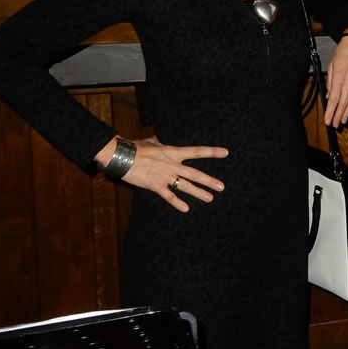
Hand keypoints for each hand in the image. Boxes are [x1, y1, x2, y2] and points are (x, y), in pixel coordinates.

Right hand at [95, 135, 228, 212]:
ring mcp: (165, 176)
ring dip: (199, 193)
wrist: (122, 156)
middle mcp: (172, 165)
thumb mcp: (151, 141)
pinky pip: (169, 196)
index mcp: (173, 152)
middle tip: (221, 186)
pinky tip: (186, 208)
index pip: (197, 151)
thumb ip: (160, 142)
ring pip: (186, 186)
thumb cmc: (135, 147)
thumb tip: (159, 140)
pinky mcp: (155, 186)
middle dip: (209, 181)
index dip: (212, 152)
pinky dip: (177, 203)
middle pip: (195, 173)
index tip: (225, 153)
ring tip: (210, 198)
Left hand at [324, 29, 347, 125]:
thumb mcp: (330, 66)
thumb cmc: (341, 53)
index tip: (327, 119)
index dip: (330, 111)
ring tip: (343, 121)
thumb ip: (329, 82)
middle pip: (343, 103)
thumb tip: (328, 96)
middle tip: (335, 125)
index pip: (333, 99)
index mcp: (339, 77)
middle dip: (338, 116)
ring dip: (347, 113)